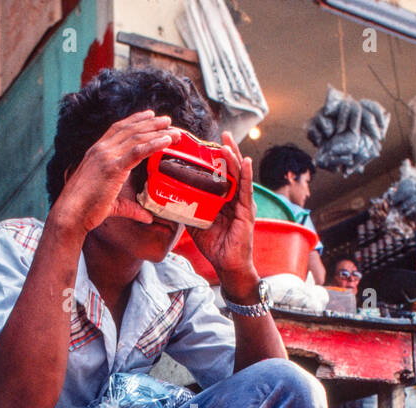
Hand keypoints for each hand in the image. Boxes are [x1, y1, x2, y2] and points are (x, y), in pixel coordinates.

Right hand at [48, 111, 179, 235]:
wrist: (70, 214)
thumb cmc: (86, 210)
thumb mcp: (112, 203)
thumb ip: (131, 207)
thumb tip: (148, 217)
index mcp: (96, 153)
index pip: (117, 129)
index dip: (134, 120)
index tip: (149, 115)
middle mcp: (101, 150)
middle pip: (130, 129)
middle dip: (150, 123)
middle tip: (167, 120)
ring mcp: (106, 157)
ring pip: (136, 137)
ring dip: (156, 131)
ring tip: (173, 129)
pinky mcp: (113, 167)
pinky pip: (138, 151)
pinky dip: (154, 144)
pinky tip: (166, 141)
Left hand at [187, 131, 258, 291]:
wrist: (228, 265)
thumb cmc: (215, 246)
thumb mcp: (196, 224)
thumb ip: (188, 210)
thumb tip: (168, 201)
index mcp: (224, 199)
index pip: (221, 174)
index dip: (216, 159)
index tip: (208, 144)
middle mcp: (235, 198)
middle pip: (232, 170)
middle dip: (228, 151)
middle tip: (223, 134)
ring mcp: (242, 204)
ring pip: (239, 175)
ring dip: (235, 157)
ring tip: (228, 142)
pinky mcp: (247, 212)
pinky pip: (246, 190)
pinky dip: (246, 175)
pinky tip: (245, 161)